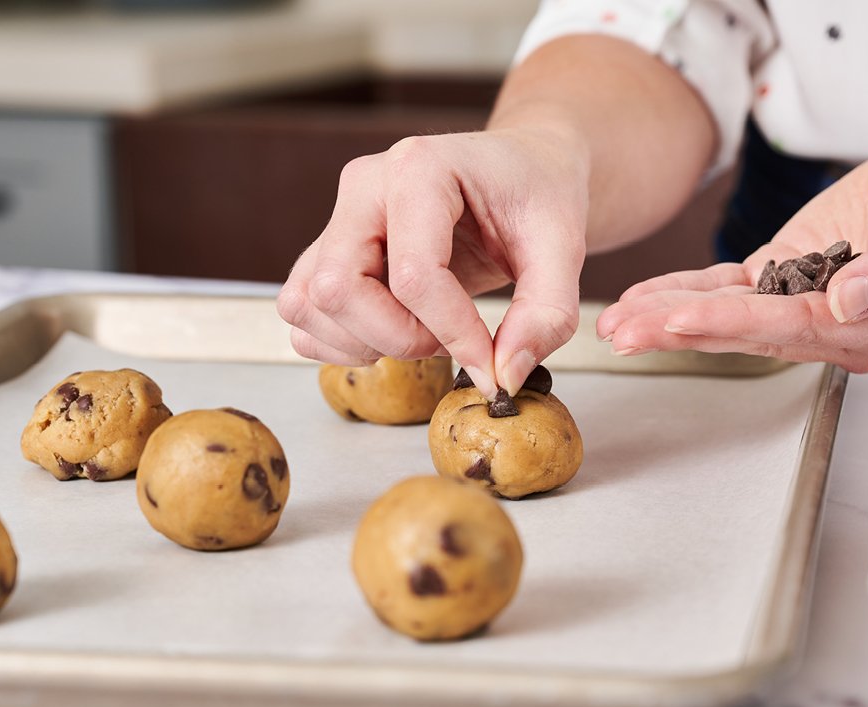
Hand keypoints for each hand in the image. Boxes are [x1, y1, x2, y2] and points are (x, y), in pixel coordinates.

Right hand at [277, 126, 588, 394]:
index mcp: (420, 168)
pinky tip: (394, 332)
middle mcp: (365, 187)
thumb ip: (546, 313)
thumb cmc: (537, 194)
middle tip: (449, 342)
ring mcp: (338, 218)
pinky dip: (342, 343)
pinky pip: (303, 315)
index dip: (453, 334)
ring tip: (424, 333)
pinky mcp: (327, 251)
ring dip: (364, 343)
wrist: (520, 169)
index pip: (413, 275)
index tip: (490, 364)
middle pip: (337, 289)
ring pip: (308, 305)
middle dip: (398, 338)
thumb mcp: (565, 247)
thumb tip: (505, 376)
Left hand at [596, 141, 867, 372]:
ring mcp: (805, 306)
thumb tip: (850, 301)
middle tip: (624, 334)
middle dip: (680, 332)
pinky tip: (645, 300)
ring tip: (617, 323)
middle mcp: (833, 328)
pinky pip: (729, 291)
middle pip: (746, 332)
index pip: (791, 327)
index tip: (682, 320)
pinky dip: (685, 293)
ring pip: (728, 316)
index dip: (732, 325)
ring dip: (670, 319)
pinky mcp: (786, 278)